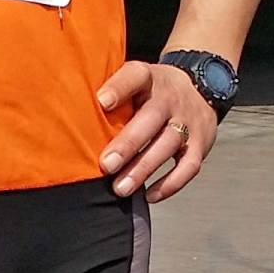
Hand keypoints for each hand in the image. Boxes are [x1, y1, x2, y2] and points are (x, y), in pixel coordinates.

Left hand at [97, 58, 216, 203]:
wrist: (203, 86)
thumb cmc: (152, 90)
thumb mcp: (136, 79)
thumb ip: (113, 90)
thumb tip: (71, 109)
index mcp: (149, 78)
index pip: (135, 76)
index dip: (119, 87)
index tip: (100, 102)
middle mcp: (170, 98)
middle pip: (151, 119)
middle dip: (128, 143)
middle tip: (106, 165)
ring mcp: (188, 122)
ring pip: (168, 145)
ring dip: (143, 169)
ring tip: (120, 188)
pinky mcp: (202, 144)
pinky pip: (189, 166)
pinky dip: (170, 184)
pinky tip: (149, 196)